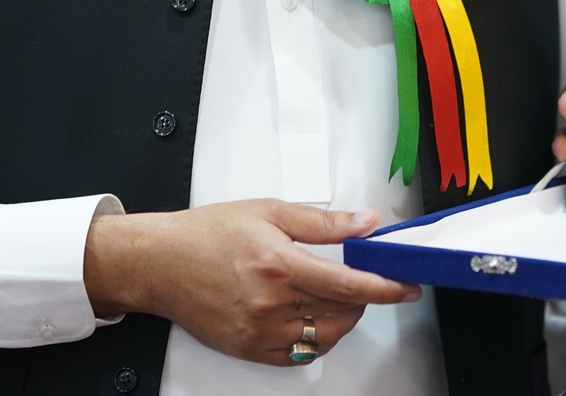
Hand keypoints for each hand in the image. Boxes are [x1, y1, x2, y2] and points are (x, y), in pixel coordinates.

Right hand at [83, 199, 420, 365]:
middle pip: (341, 312)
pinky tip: (315, 318)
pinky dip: (317, 339)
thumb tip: (364, 223)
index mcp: (278, 263)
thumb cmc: (207, 233)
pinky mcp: (248, 348)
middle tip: (368, 280)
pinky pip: (298, 355)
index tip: (406, 286)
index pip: (348, 283)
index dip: (385, 287)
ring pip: (324, 337)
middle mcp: (269, 302)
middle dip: (365, 297)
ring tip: (341, 297)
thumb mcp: (269, 211)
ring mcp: (258, 331)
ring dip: (344, 320)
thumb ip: (323, 221)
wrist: (159, 263)